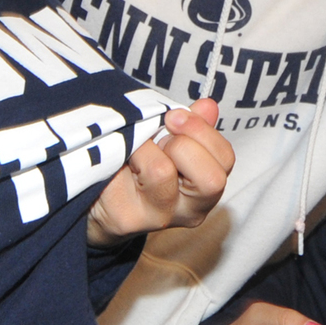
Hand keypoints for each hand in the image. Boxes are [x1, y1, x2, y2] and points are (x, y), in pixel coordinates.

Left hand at [88, 99, 232, 245]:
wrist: (100, 198)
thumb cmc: (141, 164)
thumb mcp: (171, 140)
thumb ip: (193, 125)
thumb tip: (208, 106)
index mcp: (206, 190)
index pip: (225, 160)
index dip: (202, 131)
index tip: (175, 116)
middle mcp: (190, 211)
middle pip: (211, 179)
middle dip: (181, 144)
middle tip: (158, 139)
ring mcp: (159, 218)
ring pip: (162, 171)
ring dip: (145, 146)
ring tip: (135, 149)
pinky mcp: (127, 218)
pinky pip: (125, 174)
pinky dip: (121, 153)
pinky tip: (117, 158)